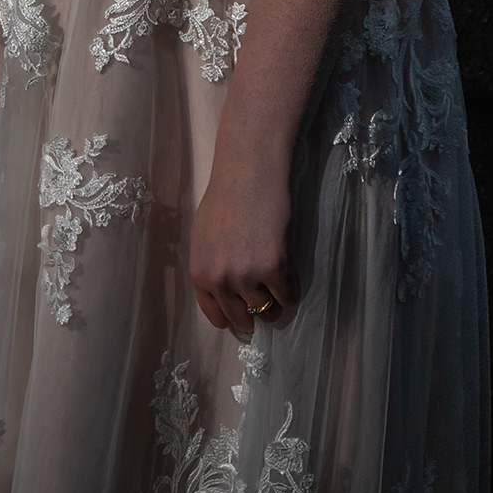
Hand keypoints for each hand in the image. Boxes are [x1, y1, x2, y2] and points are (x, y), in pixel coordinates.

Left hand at [187, 160, 294, 339]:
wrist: (248, 174)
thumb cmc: (224, 199)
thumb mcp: (203, 239)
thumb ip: (211, 268)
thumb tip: (224, 294)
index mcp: (200, 273)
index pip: (215, 315)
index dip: (231, 318)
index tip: (243, 316)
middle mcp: (220, 279)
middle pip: (242, 318)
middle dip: (254, 316)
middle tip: (266, 307)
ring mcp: (247, 275)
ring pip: (267, 310)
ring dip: (276, 304)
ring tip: (278, 287)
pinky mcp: (274, 267)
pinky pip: (288, 296)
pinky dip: (292, 291)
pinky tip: (290, 276)